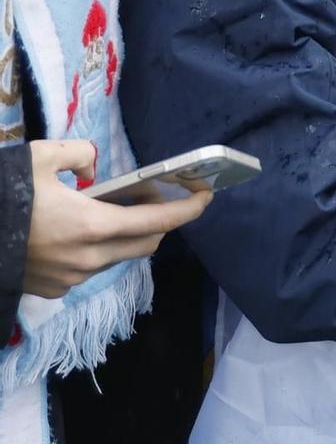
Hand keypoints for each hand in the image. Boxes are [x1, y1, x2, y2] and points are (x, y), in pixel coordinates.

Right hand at [22, 141, 209, 299]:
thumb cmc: (2, 196)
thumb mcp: (39, 157)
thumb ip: (79, 154)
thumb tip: (93, 165)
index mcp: (92, 226)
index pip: (160, 222)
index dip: (189, 208)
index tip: (207, 196)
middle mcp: (89, 258)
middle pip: (147, 244)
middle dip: (159, 221)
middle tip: (151, 196)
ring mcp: (71, 279)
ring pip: (119, 257)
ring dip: (127, 236)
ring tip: (115, 210)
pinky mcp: (54, 290)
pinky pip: (91, 269)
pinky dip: (98, 249)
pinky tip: (79, 231)